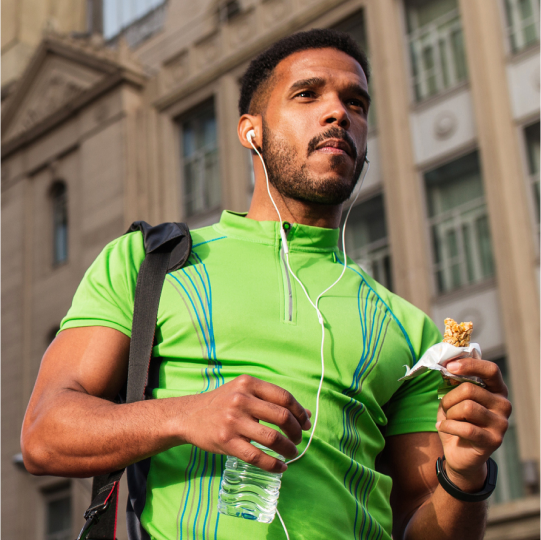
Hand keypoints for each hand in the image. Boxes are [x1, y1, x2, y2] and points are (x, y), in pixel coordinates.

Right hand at [180, 375, 311, 472]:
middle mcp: (241, 399)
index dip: (299, 412)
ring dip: (288, 449)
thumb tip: (306, 415)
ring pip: (272, 438)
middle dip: (296, 431)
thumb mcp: (245, 392)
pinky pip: (256, 456)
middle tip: (298, 439)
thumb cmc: (222, 402)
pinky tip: (280, 467)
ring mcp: (233, 421)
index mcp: (248, 383)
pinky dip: (273, 465)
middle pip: (282, 417)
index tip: (306, 423)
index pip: (284, 397)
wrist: (189, 415)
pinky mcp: (226, 441)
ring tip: (291, 453)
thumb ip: (272, 400)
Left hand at [436, 358, 511, 490]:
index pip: (490, 370)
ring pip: (466, 407)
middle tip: (445, 407)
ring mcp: (501, 423)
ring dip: (449, 413)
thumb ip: (454, 382)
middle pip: (470, 389)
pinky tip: (443, 428)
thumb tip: (448, 362)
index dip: (469, 365)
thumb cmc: (456, 420)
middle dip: (449, 398)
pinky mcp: (494, 440)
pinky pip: (466, 427)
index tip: (449, 366)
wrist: (459, 453)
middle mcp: (503, 405)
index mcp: (496, 390)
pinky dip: (448, 426)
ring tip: (449, 419)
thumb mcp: (453, 398)